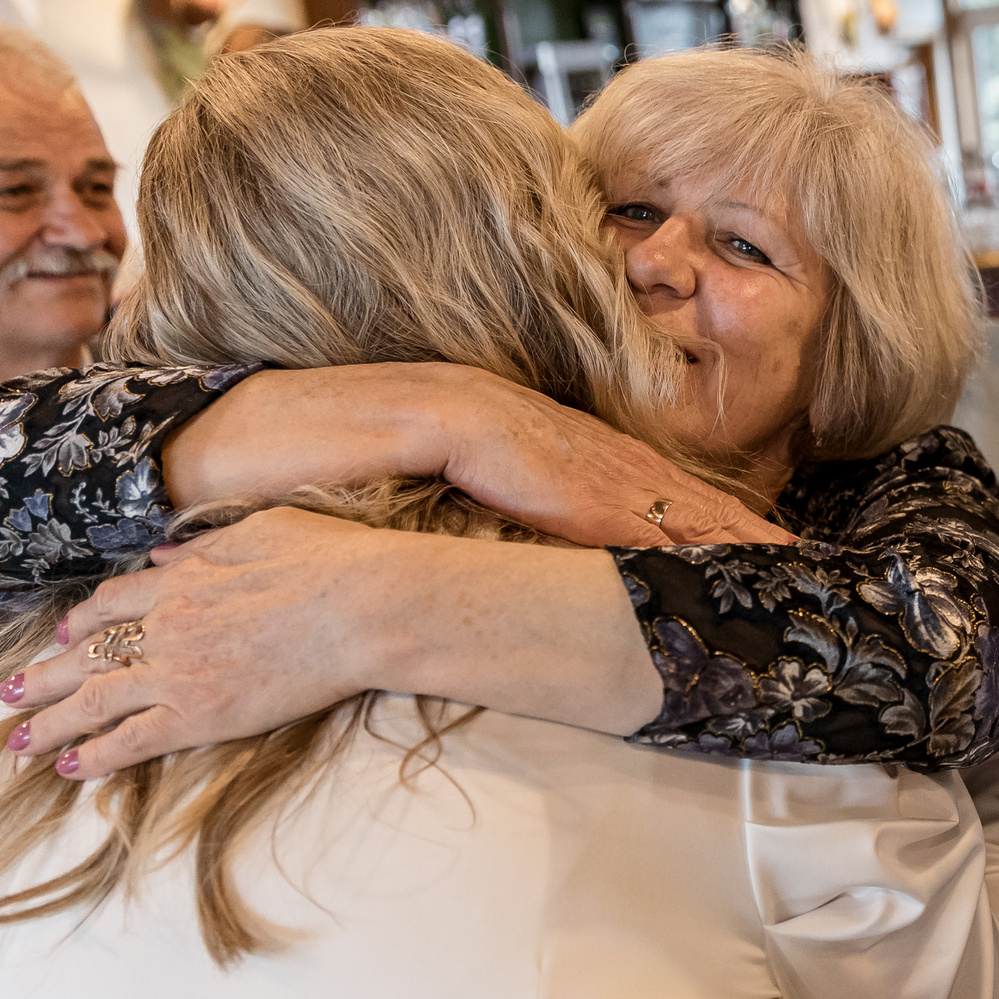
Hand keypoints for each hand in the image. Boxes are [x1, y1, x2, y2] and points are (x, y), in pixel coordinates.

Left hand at [4, 508, 398, 778]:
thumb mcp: (264, 529)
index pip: (112, 604)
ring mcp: (177, 673)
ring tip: (18, 740)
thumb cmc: (332, 562)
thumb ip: (209, 543)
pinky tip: (69, 770)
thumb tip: (168, 552)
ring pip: (92, 700)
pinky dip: (94, 757)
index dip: (82, 622)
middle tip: (9, 694)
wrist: (366, 607)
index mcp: (182, 580)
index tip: (64, 635)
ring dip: (49, 722)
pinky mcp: (199, 715)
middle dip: (42, 676)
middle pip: (85, 654)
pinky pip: (130, 741)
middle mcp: (166, 626)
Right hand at [164, 362, 790, 548]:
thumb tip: (546, 592)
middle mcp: (508, 414)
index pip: (622, 484)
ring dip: (681, 515)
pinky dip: (598, 504)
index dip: (696, 525)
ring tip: (752, 559)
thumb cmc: (302, 495)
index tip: (763, 563)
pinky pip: (537, 465)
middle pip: (636, 472)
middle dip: (718, 522)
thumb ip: (486, 544)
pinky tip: (648, 537)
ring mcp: (478, 406)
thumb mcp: (417, 526)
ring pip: (604, 466)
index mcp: (510, 438)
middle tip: (795, 568)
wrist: (203, 450)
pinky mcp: (440, 413)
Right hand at [430, 377, 792, 547]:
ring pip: (707, 526)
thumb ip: (598, 502)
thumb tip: (618, 532)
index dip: (754, 530)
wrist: (474, 416)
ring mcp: (629, 493)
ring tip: (794, 578)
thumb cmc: (512, 445)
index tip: (793, 551)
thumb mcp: (568, 477)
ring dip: (750, 553)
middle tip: (817, 573)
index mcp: (641, 469)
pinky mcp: (604, 511)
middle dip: (770, 545)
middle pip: (724, 515)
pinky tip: (723, 581)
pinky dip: (698, 562)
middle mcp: (647, 477)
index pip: (711, 504)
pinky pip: (661, 543)